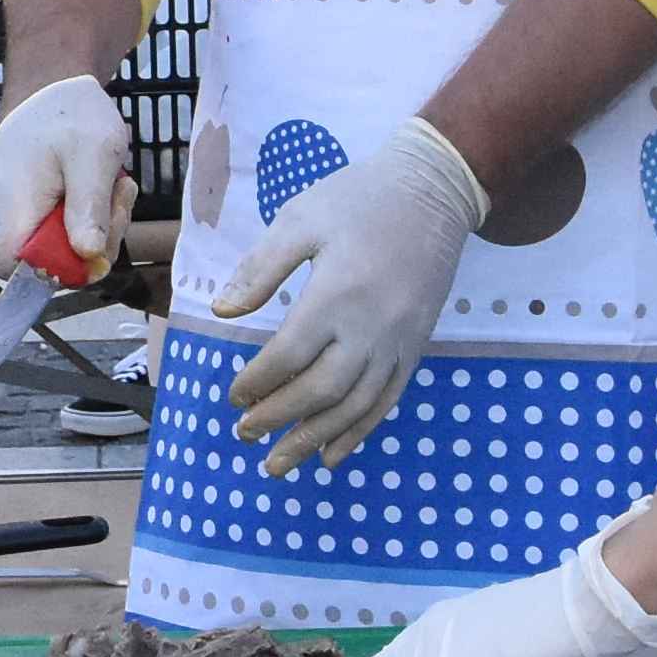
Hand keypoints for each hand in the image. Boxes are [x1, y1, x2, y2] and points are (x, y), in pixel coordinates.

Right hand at [0, 77, 132, 274]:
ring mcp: (13, 215)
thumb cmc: (72, 116)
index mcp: (11, 206)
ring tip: (113, 185)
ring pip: (58, 250)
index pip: (12, 269)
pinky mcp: (28, 213)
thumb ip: (89, 206)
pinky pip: (60, 233)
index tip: (93, 243)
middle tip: (118, 198)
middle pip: (44, 263)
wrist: (54, 90)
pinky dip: (88, 218)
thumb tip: (88, 256)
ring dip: (97, 227)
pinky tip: (101, 188)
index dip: (54, 270)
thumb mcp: (94, 155)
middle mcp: (1, 217)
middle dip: (92, 243)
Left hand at [219, 123, 487, 473]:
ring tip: (279, 464)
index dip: (256, 383)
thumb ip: (261, 268)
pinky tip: (331, 456)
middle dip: (278, 419)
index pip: (288, 357)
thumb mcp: (301, 219)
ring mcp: (398, 342)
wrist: (435, 192)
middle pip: (320, 391)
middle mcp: (371, 327)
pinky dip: (358, 433)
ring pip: (354, 407)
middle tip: (244, 434)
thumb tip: (222, 312)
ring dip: (314, 440)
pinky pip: (386, 401)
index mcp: (336, 293)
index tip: (232, 396)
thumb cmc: (360, 199)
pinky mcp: (415, 348)